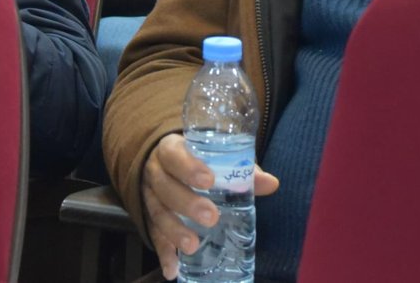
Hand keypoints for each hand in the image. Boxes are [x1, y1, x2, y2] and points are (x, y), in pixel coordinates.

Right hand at [141, 133, 278, 280]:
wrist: (163, 165)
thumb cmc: (196, 160)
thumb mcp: (214, 157)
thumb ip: (240, 169)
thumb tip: (271, 184)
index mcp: (171, 150)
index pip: (175, 155)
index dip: (189, 167)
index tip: (208, 180)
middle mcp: (156, 173)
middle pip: (165, 187)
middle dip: (187, 203)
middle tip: (211, 217)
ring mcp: (149, 197)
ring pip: (157, 213)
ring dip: (175, 231)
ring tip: (193, 246)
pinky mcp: (148, 219)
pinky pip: (154, 236)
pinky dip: (164, 254)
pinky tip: (173, 269)